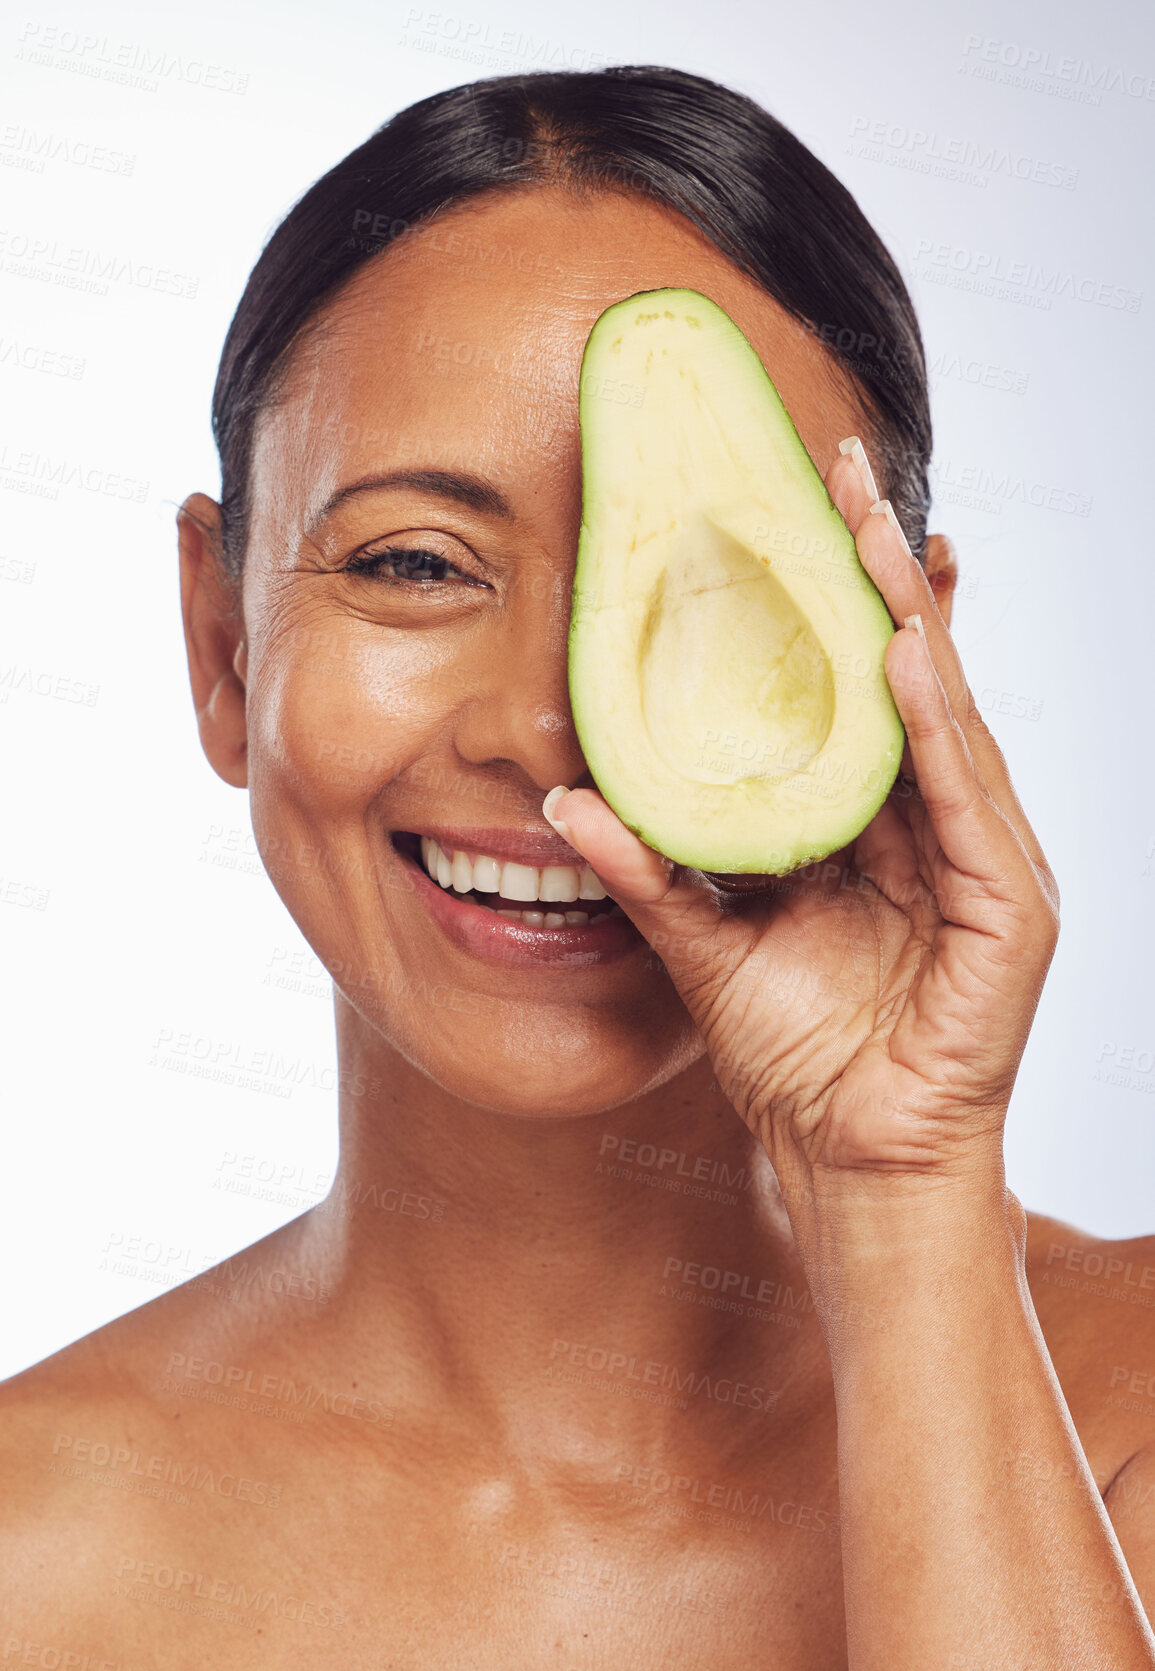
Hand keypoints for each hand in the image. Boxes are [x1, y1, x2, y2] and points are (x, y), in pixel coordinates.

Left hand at [544, 439, 1059, 1213]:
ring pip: (948, 717)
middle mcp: (935, 827)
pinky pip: (970, 797)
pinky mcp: (1011, 908)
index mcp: (871, 829)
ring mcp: (983, 861)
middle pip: (910, 681)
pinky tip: (904, 655)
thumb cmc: (796, 1062)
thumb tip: (567, 801)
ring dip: (909, 622)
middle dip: (879, 577)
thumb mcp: (707, 946)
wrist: (852, 1163)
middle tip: (846, 475)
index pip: (856, 697)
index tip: (794, 517)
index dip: (830, 609)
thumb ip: (652, 870)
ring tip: (872, 530)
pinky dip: (938, 724)